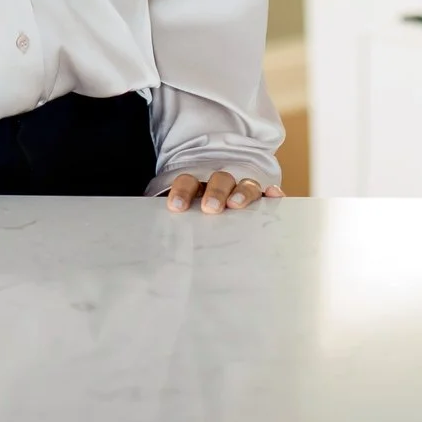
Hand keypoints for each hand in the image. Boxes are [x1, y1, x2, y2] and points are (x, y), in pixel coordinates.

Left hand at [163, 170, 282, 213]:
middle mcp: (222, 185)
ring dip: (242, 192)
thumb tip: (147, 241)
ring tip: (236, 205)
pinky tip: (274, 195)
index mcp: (197, 186)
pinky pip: (269, 194)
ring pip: (245, 185)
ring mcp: (244, 190)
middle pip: (219, 180)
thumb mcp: (183, 218)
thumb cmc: (196, 219)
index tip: (176, 206)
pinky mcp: (263, 200)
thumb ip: (172, 224)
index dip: (182, 191)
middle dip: (215, 192)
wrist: (219, 207)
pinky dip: (273, 194)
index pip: (188, 181)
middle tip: (210, 208)